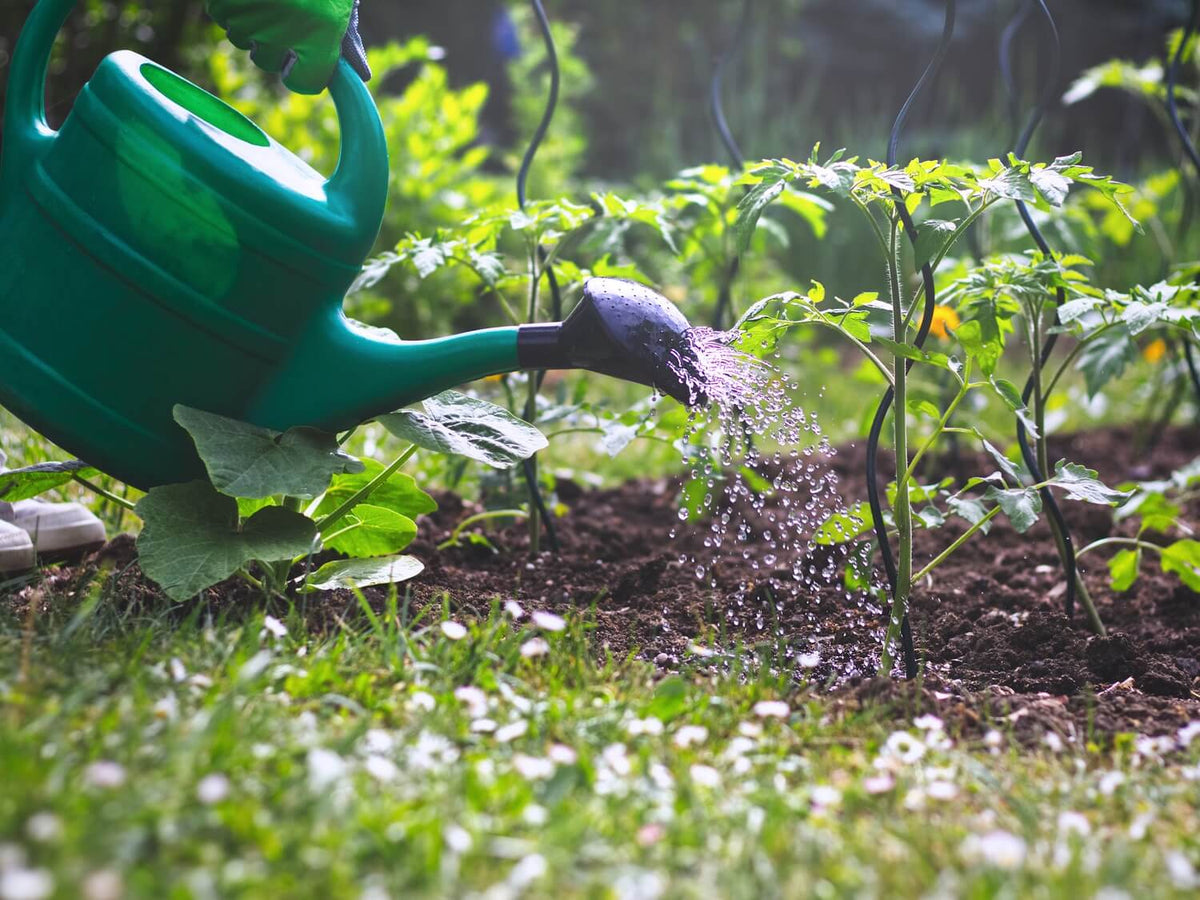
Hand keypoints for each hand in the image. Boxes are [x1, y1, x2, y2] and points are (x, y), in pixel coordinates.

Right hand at [206, 0, 370, 94]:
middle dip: (272, 44)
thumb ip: (348, 37)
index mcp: (323, 32)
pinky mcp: (225, 2)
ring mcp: (251, 18)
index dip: (301, 74)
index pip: (304, 82)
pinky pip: (222, 16)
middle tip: (282, 11)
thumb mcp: (340, 2)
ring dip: (250, 23)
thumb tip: (361, 73)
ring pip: (242, 39)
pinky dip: (230, 5)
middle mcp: (286, 30)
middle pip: (267, 62)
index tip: (300, 62)